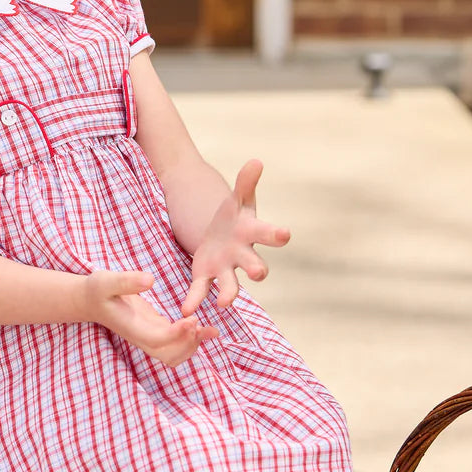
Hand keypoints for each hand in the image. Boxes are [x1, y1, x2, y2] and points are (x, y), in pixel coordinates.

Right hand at [85, 268, 221, 367]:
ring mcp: (149, 335)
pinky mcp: (155, 329)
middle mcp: (141, 337)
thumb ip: (126, 281)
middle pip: (168, 355)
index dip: (177, 334)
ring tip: (209, 330)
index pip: (158, 340)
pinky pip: (176, 343)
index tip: (192, 319)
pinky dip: (192, 339)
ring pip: (174, 354)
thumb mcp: (106, 280)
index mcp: (131, 328)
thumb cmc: (97, 290)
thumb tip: (150, 280)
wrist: (90, 300)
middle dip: (188, 344)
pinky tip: (205, 328)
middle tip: (200, 325)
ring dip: (193, 346)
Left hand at [180, 159, 290, 316]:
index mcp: (252, 233)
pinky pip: (201, 290)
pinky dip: (194, 300)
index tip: (285, 233)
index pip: (268, 233)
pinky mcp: (207, 276)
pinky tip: (186, 310)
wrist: (218, 234)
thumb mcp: (238, 198)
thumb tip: (256, 161)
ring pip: (231, 284)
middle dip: (258, 269)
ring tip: (223, 303)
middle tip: (260, 273)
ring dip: (228, 293)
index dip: (276, 234)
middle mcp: (244, 255)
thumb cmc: (235, 217)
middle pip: (255, 264)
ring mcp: (226, 268)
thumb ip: (246, 183)